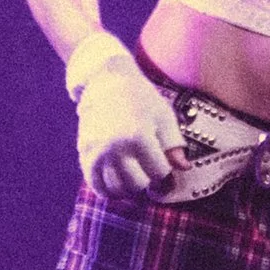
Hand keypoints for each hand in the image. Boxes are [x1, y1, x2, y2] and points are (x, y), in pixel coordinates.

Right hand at [72, 41, 188, 195]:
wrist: (105, 79)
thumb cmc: (140, 97)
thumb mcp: (163, 115)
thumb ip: (174, 144)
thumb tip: (184, 170)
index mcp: (139, 136)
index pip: (159, 174)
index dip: (166, 175)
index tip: (166, 170)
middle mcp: (116, 146)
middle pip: (137, 185)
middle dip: (148, 183)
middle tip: (150, 174)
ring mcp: (97, 151)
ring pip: (115, 190)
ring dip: (129, 190)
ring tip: (135, 178)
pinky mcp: (85, 153)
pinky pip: (96, 185)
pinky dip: (108, 190)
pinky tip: (118, 183)